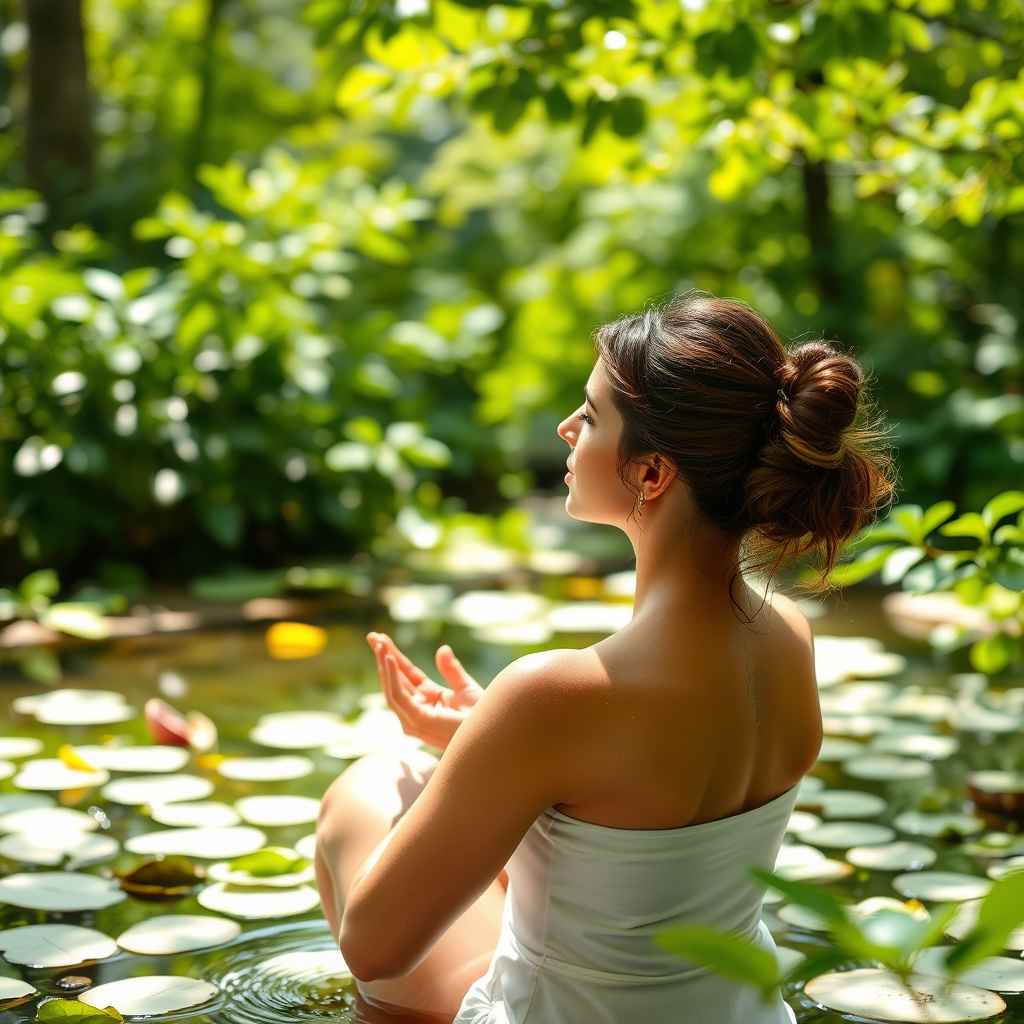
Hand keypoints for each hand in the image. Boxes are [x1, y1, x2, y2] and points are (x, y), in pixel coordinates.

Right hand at [366, 632, 482, 750]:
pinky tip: (389, 658)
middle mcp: (418, 711)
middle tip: (372, 636)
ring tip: (378, 643)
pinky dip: (391, 676)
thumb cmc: (484, 716)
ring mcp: (415, 719)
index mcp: (428, 702)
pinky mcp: (418, 720)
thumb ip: (452, 670)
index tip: (381, 638)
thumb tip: (443, 649)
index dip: (394, 657)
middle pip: (395, 680)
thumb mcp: (466, 688)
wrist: (494, 729)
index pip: (405, 676)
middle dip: (382, 658)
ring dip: (384, 664)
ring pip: (391, 688)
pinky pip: (398, 695)